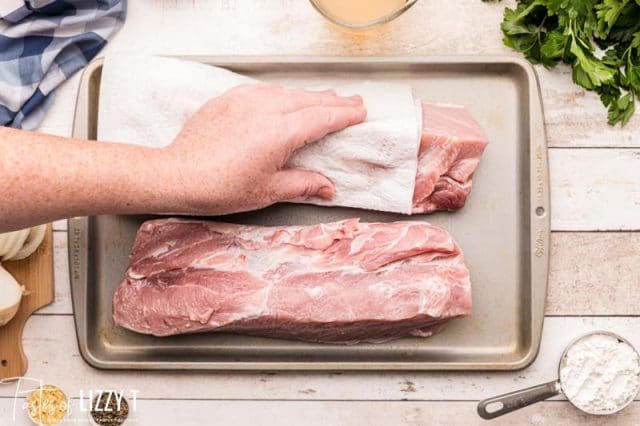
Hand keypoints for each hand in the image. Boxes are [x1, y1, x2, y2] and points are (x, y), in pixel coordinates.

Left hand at [162, 83, 365, 214]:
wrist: (178, 175)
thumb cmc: (220, 187)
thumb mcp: (268, 190)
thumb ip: (303, 184)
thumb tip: (328, 187)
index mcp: (280, 132)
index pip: (322, 118)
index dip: (345, 115)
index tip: (360, 113)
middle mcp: (266, 109)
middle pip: (310, 100)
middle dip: (334, 101)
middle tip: (353, 102)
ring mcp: (246, 100)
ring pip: (288, 92)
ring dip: (310, 96)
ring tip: (326, 100)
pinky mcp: (230, 98)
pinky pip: (265, 91)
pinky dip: (283, 94)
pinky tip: (287, 99)